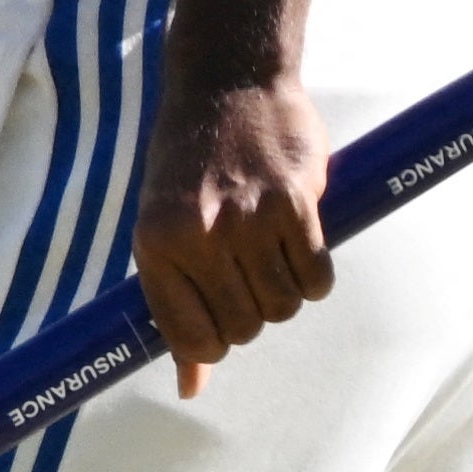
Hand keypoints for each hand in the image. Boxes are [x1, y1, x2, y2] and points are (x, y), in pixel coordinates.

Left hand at [133, 69, 333, 396]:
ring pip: (284, 308)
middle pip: (245, 327)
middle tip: (247, 268)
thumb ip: (175, 306)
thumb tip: (191, 388)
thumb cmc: (189, 163)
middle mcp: (198, 236)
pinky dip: (313, 274)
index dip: (214, 342)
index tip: (221, 318)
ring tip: (269, 250)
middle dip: (251, 310)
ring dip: (283, 290)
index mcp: (156, 244)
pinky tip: (298, 243)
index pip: (193, 339)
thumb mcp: (161, 226)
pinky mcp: (294, 204)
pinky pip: (316, 279)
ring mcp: (247, 221)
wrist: (226, 83)